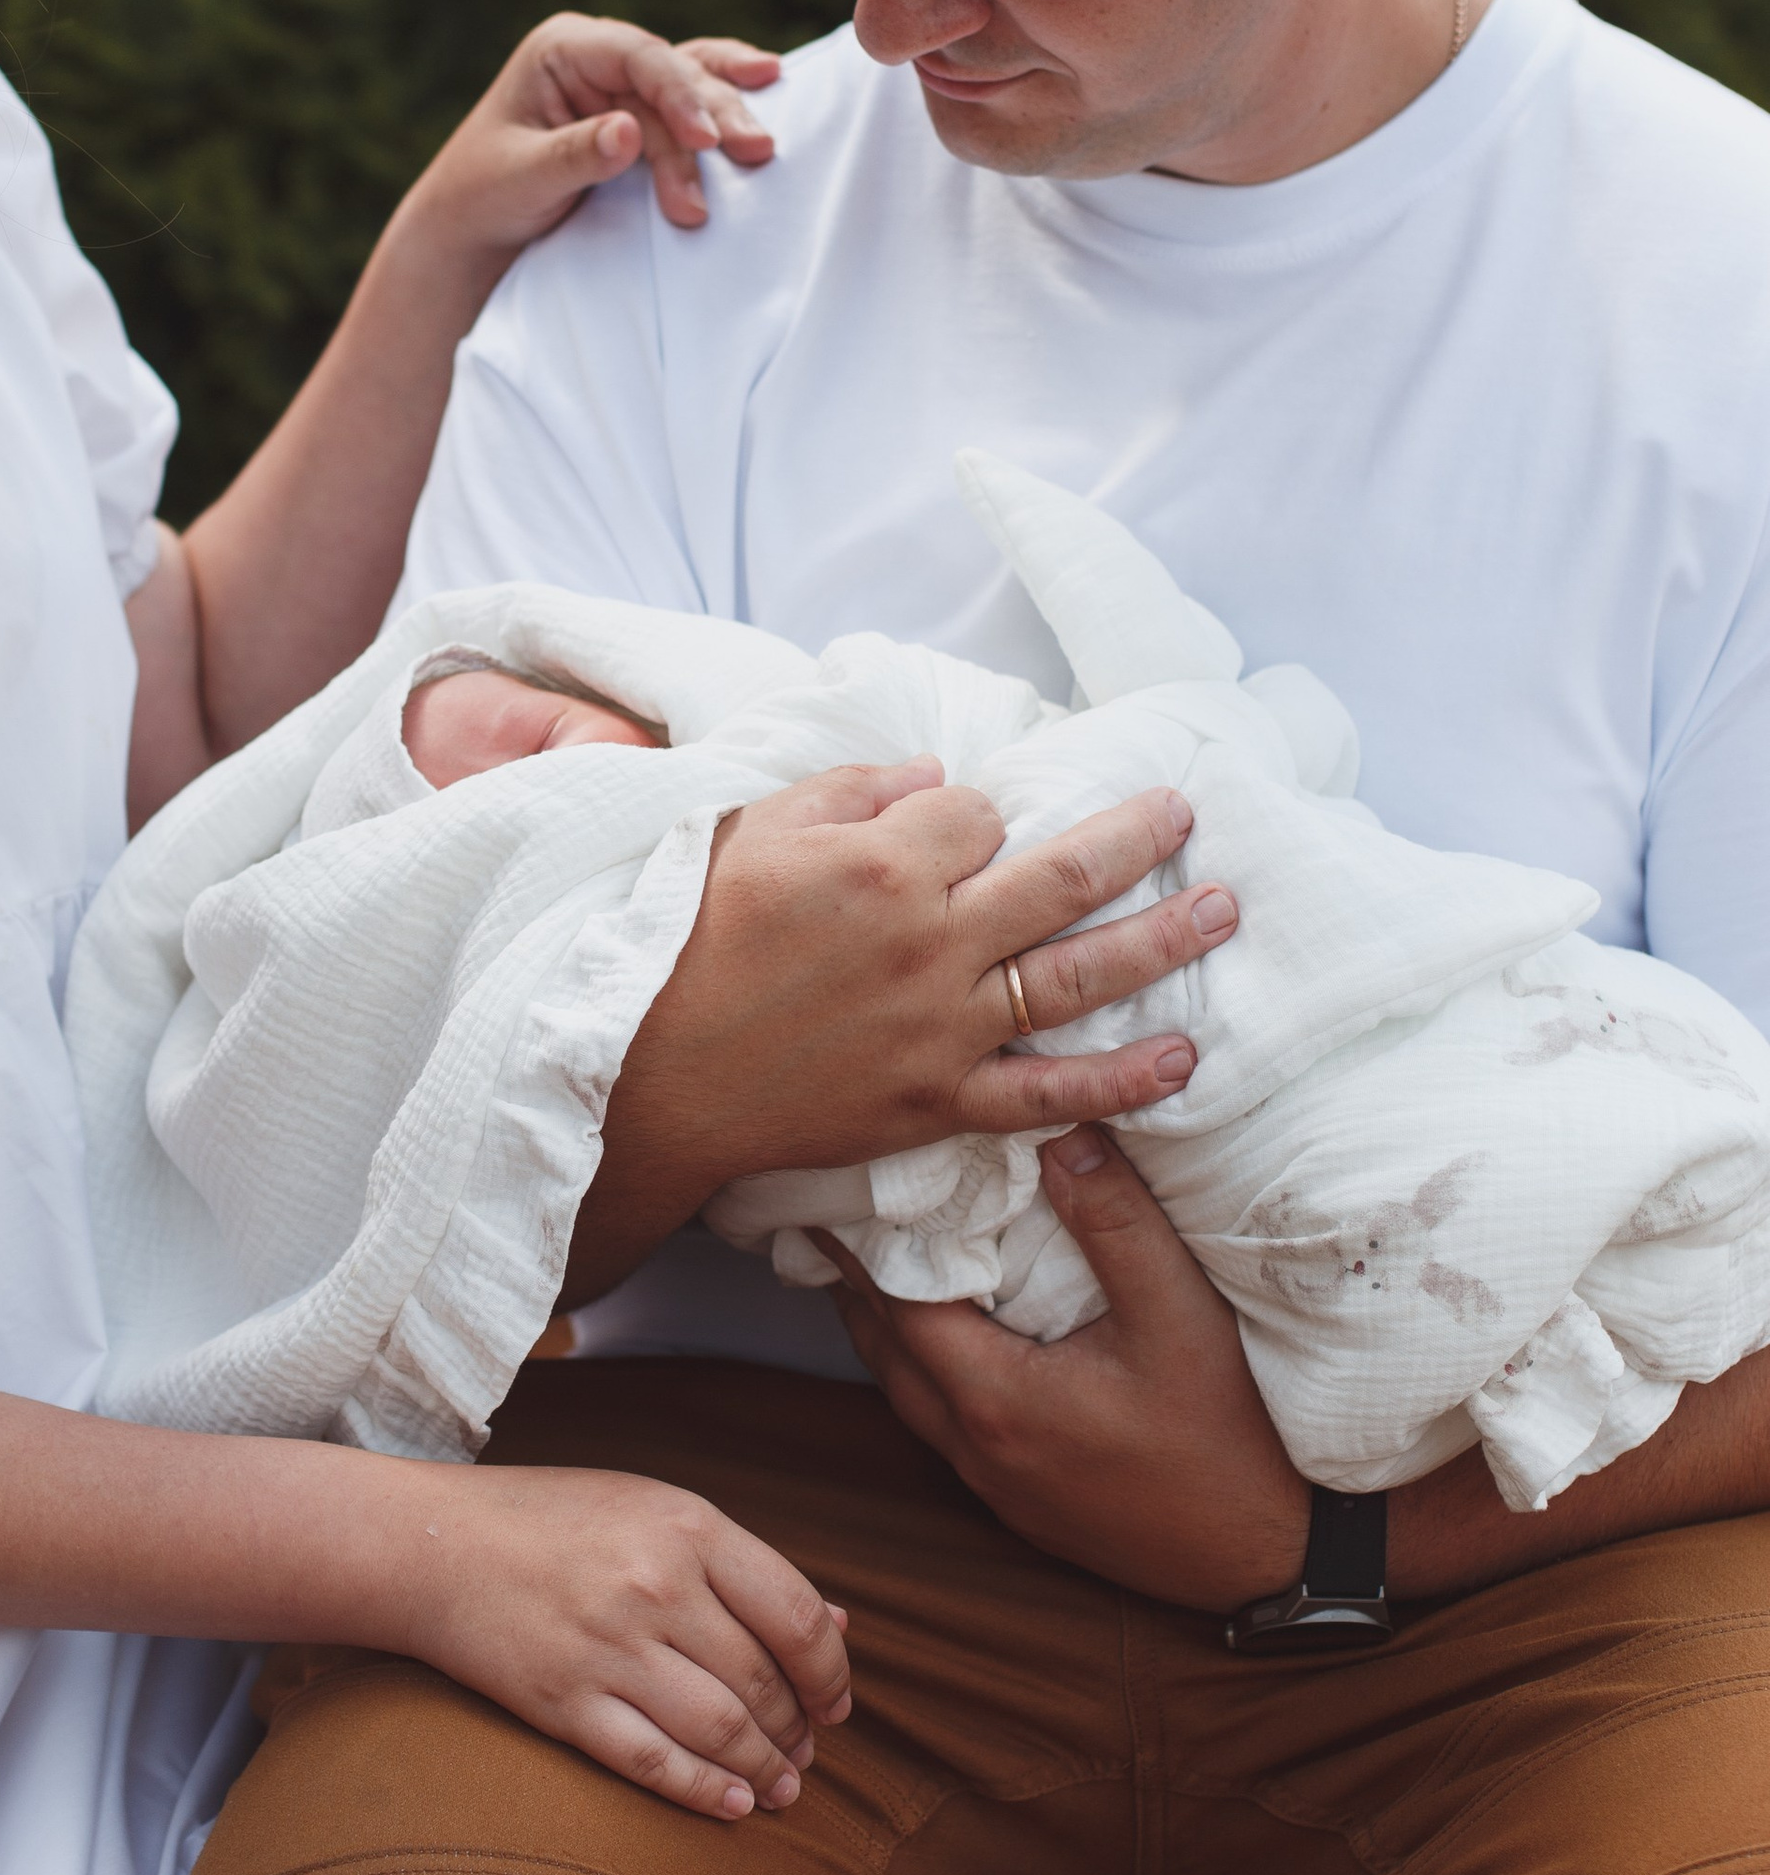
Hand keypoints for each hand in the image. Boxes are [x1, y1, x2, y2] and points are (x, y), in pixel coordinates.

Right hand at [387, 1459, 852, 1821]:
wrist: (432, 1545)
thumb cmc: (551, 1520)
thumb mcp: (654, 1510)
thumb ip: (742, 1565)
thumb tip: (838, 1624)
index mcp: (688, 1528)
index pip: (796, 1616)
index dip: (831, 1673)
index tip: (836, 1702)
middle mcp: (656, 1587)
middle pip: (762, 1682)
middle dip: (798, 1729)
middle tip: (806, 1751)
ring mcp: (610, 1650)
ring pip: (721, 1730)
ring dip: (766, 1769)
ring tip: (782, 1786)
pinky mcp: (565, 1704)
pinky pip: (656, 1763)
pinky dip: (707, 1793)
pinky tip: (735, 1804)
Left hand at [398, 12, 779, 272]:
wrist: (474, 230)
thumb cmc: (483, 196)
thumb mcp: (521, 179)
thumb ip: (575, 155)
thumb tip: (630, 131)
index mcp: (563, 49)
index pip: (635, 57)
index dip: (677, 93)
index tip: (705, 141)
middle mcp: (599, 58)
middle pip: (672, 74)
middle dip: (713, 114)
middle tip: (755, 153)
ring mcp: (622, 86)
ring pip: (690, 93)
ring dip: (723, 127)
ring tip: (760, 156)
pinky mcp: (641, 119)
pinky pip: (691, 107)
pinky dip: (723, 110)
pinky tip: (768, 87)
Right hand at [575, 765, 1237, 1294]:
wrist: (652, 1076)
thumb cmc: (687, 944)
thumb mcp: (751, 834)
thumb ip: (846, 792)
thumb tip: (929, 774)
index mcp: (880, 864)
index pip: (975, 812)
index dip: (977, 808)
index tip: (964, 821)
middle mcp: (929, 939)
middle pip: (1061, 875)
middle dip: (1134, 837)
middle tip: (1186, 812)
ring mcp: (942, 1025)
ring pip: (1077, 975)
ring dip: (1160, 939)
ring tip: (1223, 909)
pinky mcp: (939, 1101)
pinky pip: (1046, 1093)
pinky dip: (1117, 1082)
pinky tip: (1180, 1061)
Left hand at [825, 1126, 1308, 1609]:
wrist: (1278, 1558)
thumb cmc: (1235, 1440)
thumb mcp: (1180, 1316)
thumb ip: (1116, 1222)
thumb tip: (1062, 1132)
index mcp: (996, 1399)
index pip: (897, 1303)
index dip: (867, 1240)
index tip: (850, 1182)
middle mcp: (979, 1450)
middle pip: (885, 1351)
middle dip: (858, 1281)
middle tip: (837, 1214)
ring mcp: (1000, 1487)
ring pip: (912, 1395)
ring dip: (889, 1330)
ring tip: (877, 1266)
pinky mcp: (1028, 1506)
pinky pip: (949, 1427)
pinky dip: (930, 1373)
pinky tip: (955, 1343)